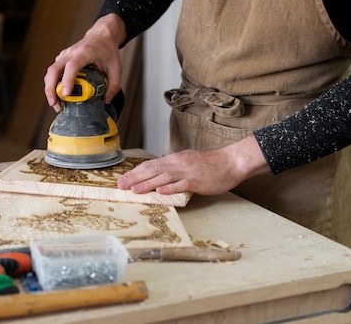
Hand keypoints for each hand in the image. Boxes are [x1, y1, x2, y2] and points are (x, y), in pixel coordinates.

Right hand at [44, 14, 125, 111]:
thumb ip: (114, 86)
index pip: (72, 66)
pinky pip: (53, 72)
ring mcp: (64, 55)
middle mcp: (71, 52)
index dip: (67, 80)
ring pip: (50, 72)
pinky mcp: (61, 59)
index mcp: (85, 52)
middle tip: (55, 104)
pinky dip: (52, 84)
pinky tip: (58, 95)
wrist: (102, 36)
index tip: (65, 94)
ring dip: (49, 88)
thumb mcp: (116, 68)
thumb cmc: (108, 50)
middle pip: (53, 70)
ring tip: (56, 104)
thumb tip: (105, 101)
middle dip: (50, 89)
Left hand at [117, 136, 270, 194]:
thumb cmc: (210, 163)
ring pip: (163, 178)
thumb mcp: (187, 161)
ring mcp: (187, 172)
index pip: (150, 165)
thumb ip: (173, 167)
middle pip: (152, 170)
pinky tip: (160, 192)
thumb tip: (159, 174)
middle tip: (120, 186)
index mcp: (174, 159)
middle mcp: (177, 164)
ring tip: (134, 190)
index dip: (135, 172)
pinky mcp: (197, 181)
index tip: (122, 179)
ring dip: (147, 184)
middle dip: (134, 178)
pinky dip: (170, 188)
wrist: (230, 162)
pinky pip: (181, 185)